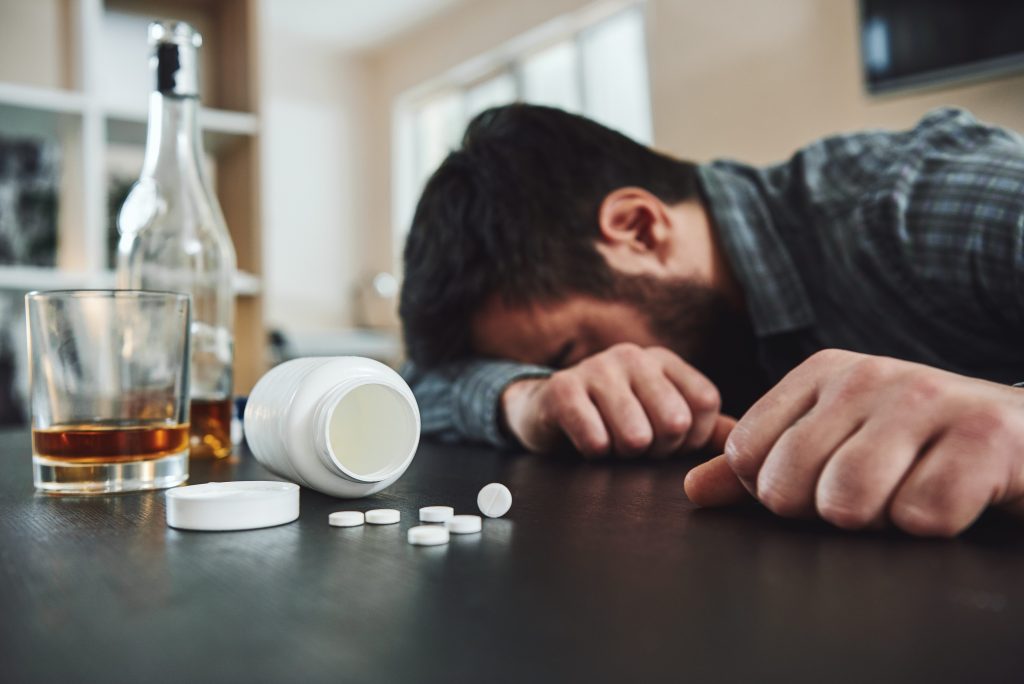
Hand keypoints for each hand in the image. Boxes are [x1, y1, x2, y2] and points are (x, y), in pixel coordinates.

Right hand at [501, 343, 728, 456]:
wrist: (545, 411)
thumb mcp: (657, 416)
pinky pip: (595, 439)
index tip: (667, 444)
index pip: (706, 403)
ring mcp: (596, 368)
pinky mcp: (562, 388)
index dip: (691, 439)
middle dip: (657, 451)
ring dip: (623, 455)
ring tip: (610, 444)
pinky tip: (586, 443)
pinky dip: (595, 453)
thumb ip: (705, 427)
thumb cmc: (611, 419)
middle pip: (675, 422)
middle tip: (634, 447)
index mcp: (664, 361)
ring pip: (636, 436)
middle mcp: (634, 356)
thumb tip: (748, 441)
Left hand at [684, 349, 1023, 535]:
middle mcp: (867, 375)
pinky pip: (919, 517)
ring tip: (909, 495)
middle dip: (825, 513)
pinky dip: (932, 526)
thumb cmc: (918, 447)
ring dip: (878, 521)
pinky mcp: (984, 437)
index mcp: (822, 372)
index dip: (777, 494)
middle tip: (873, 496)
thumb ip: (761, 465)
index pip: (747, 455)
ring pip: (847, 502)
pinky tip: (955, 499)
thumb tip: (693, 490)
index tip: (824, 483)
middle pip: (787, 485)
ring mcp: (927, 399)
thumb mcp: (834, 443)